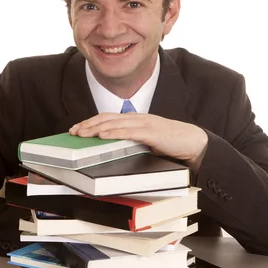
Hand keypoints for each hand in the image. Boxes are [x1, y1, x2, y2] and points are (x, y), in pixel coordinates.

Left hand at [70, 113, 207, 171]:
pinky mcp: (151, 132)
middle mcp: (138, 118)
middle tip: (73, 131)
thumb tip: (113, 149)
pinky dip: (113, 132)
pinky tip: (102, 135)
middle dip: (88, 124)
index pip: (108, 117)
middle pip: (107, 118)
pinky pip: (128, 131)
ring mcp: (145, 124)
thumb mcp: (146, 142)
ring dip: (95, 128)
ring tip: (82, 134)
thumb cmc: (170, 143)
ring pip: (114, 123)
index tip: (77, 128)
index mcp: (136, 120)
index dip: (91, 121)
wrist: (193, 142)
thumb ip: (132, 142)